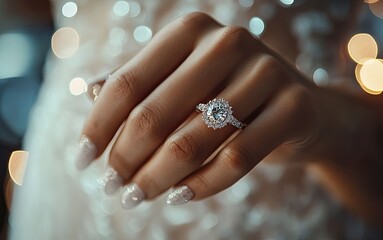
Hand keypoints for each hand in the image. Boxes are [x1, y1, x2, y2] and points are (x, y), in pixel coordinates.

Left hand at [77, 12, 320, 207]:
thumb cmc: (230, 93)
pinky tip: (177, 196)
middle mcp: (228, 41)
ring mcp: (266, 70)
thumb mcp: (184, 80)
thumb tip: (89, 92)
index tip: (82, 160)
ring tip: (137, 198)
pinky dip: (202, 184)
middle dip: (125, 159)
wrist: (301, 106)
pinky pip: (237, 158)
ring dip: (157, 177)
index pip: (128, 84)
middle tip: (112, 187)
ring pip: (193, 140)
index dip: (98, 126)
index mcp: (192, 30)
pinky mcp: (295, 105)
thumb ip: (141, 83)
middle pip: (155, 114)